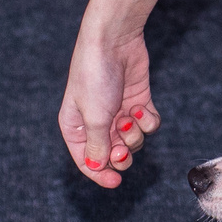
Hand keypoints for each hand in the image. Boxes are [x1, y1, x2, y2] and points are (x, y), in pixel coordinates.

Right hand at [60, 21, 156, 187]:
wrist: (114, 40)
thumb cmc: (95, 76)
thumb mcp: (94, 116)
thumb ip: (98, 145)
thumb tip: (98, 166)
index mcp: (75, 127)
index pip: (87, 161)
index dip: (101, 173)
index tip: (116, 182)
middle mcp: (95, 122)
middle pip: (113, 154)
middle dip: (122, 153)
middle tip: (124, 146)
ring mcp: (118, 112)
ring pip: (133, 141)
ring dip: (135, 134)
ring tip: (131, 117)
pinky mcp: (137, 102)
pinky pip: (147, 125)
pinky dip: (147, 121)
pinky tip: (142, 109)